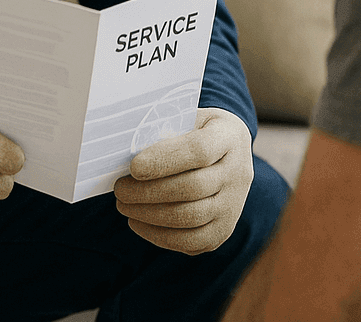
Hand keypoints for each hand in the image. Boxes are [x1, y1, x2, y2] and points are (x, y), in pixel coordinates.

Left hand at [114, 106, 253, 254]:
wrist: (227, 153)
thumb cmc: (195, 131)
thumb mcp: (185, 118)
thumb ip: (163, 130)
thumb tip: (126, 153)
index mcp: (230, 136)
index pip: (200, 150)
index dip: (165, 160)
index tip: (133, 166)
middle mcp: (239, 172)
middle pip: (194, 187)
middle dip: (149, 191)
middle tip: (120, 189)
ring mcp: (234, 204)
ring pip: (192, 217)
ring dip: (150, 214)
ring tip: (124, 205)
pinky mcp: (224, 230)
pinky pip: (191, 241)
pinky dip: (159, 235)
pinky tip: (137, 222)